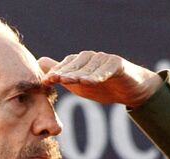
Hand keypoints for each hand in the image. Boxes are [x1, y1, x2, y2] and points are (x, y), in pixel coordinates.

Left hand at [39, 51, 161, 106]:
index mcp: (80, 62)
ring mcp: (104, 59)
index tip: (45, 81)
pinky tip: (91, 81)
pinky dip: (99, 75)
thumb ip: (60, 74)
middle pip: (75, 67)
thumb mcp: (78, 83)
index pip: (65, 67)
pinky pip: (107, 70)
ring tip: (69, 81)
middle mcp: (91, 57)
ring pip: (89, 69)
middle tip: (54, 79)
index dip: (55, 74)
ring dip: (79, 75)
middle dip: (64, 73)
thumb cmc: (102, 86)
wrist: (129, 90)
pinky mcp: (117, 64)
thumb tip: (39, 62)